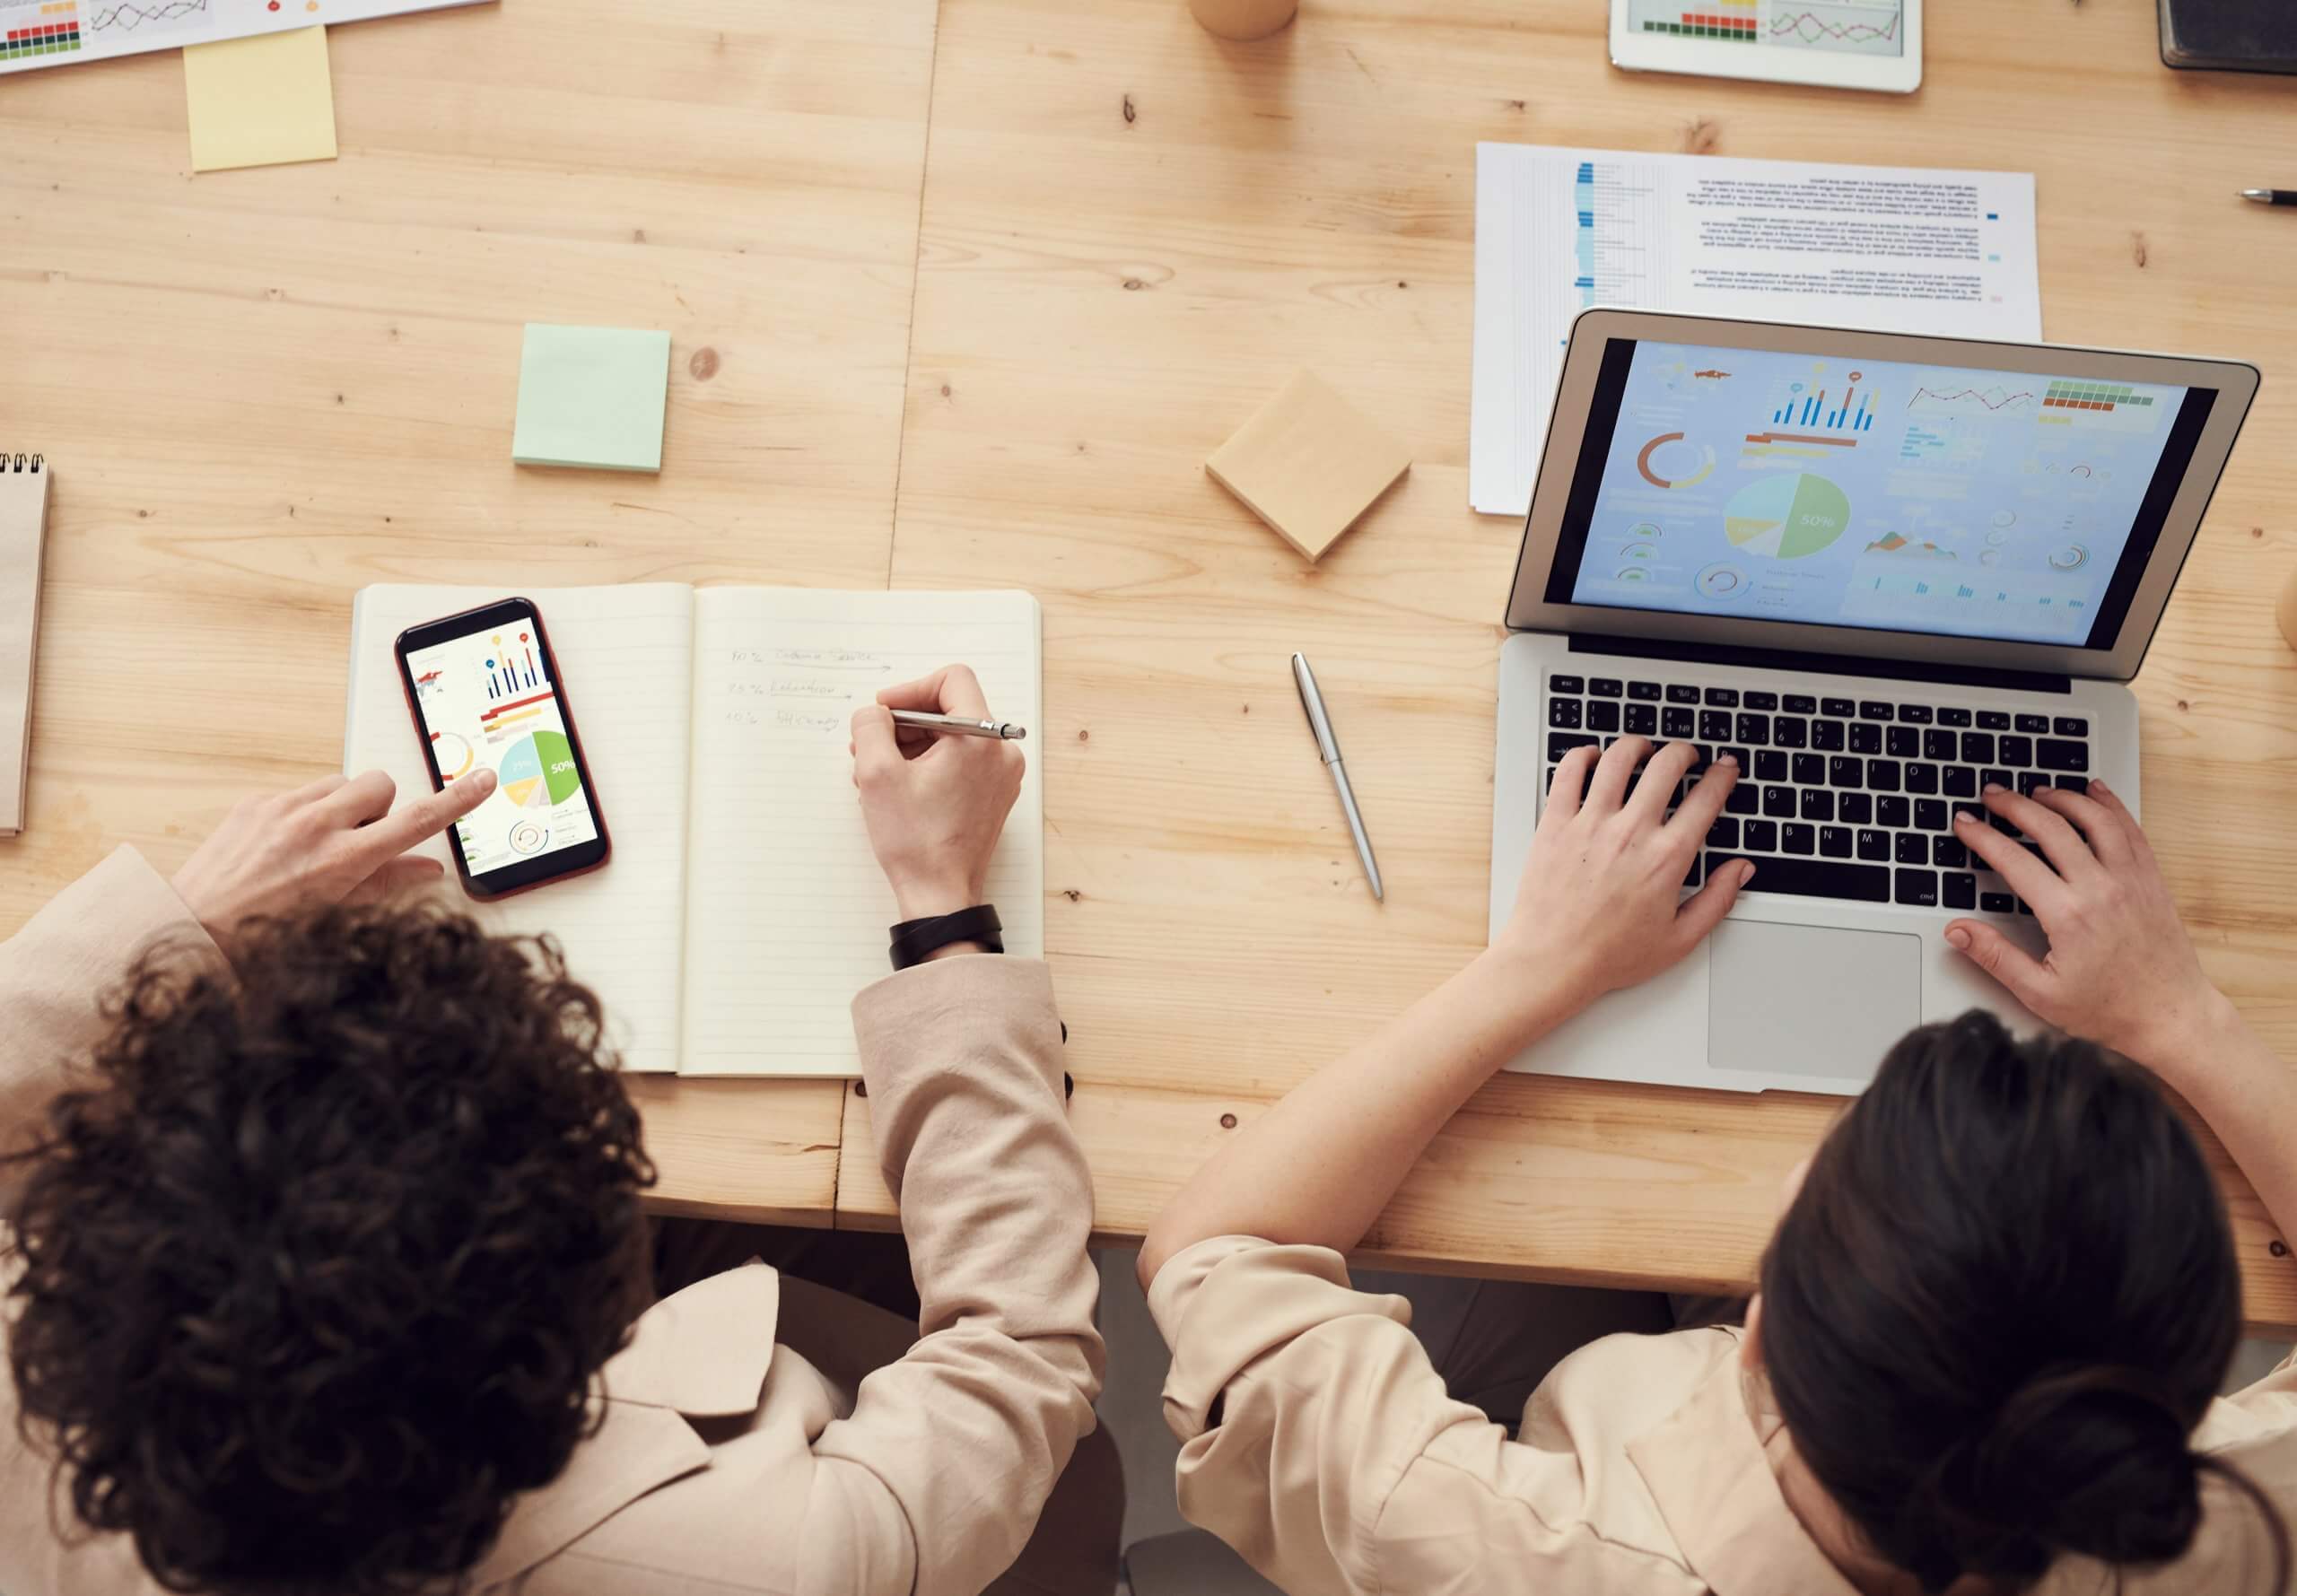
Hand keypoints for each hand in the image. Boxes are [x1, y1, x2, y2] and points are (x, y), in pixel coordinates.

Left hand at [171, 767, 496, 944]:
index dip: (456, 800)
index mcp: (343, 859)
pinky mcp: (257, 801)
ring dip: (344, 806)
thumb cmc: (265, 933)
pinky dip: (305, 812)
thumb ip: (387, 883)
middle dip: (381, 806)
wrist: (194, 925)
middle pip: (380, 784)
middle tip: (364, 840)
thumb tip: (428, 868)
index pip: (416, 820)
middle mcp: (316, 826)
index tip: (483, 780)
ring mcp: (283, 808)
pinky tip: (287, 845)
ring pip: (342, 783)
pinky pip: (301, 792)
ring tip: (321, 844)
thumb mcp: (337, 914)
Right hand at [850, 665, 1025, 923]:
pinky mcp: (992, 796)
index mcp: (981, 739)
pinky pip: (959, 763)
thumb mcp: (877, 773)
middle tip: (868, 747)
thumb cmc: (915, 841)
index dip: (910, 690)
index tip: (883, 713)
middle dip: (903, 724)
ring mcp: (1001, 777)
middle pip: (949, 711)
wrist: (940, 895)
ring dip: (909, 748)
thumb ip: (870, 726)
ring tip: (874, 774)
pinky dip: (926, 766)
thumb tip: (875, 714)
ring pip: (951, 739)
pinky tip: (896, 789)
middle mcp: (1000, 753)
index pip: (952, 681)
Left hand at [1492, 738, 1752, 1010]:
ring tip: (1643, 749)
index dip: (1722, 776)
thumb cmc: (1611, 955)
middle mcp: (1631, 832)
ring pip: (1618, 759)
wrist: (1553, 961)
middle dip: (1684, 752)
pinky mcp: (1555, 823)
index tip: (1724, 768)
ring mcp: (1590, 823)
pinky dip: (1583, 755)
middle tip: (1686, 755)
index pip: (1706, 798)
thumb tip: (1741, 870)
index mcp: (1667, 858)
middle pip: (1667, 765)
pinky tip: (1592, 757)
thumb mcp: (1680, 939)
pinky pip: (1569, 771)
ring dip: (1637, 745)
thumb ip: (1717, 900)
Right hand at [1944, 778, 2228, 1070]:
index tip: (1965, 823)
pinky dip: (2110, 805)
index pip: (2014, 860)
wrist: (2171, 1016)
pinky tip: (2095, 793)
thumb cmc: (2109, 1009)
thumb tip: (1957, 930)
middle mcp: (2102, 889)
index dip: (1982, 836)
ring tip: (2037, 791)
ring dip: (2062, 798)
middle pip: (2051, 827)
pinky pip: (2130, 830)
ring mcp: (2131, 880)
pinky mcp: (2151, 880)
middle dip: (2015, 805)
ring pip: (2094, 819)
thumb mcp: (2040, 992)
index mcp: (2068, 915)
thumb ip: (1994, 956)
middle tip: (1993, 795)